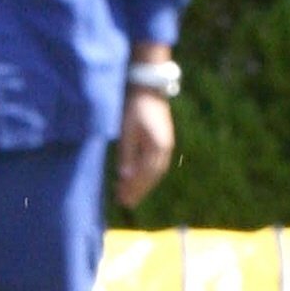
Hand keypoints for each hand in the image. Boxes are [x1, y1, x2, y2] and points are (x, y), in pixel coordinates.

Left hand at [115, 91, 174, 208]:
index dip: (134, 189)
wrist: (148, 87)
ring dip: (143, 184)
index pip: (145, 175)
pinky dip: (146, 174)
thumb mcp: (127, 131)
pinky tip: (137, 178)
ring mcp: (166, 144)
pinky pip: (155, 164)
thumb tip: (125, 177)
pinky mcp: (163, 140)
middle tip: (126, 203)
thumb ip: (127, 154)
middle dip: (139, 190)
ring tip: (130, 195)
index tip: (123, 200)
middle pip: (152, 176)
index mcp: (157, 147)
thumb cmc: (134, 107)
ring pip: (155, 171)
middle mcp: (165, 148)